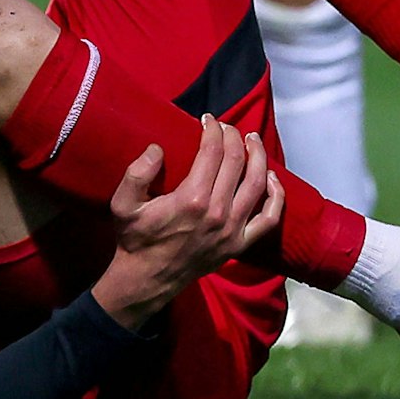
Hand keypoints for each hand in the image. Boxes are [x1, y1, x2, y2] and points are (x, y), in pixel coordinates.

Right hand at [90, 116, 284, 330]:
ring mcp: (232, 229)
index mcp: (191, 199)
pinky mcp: (239, 244)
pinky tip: (272, 178)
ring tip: (252, 140)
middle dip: (234, 136)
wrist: (146, 279)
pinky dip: (276, 196)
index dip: (212, 129)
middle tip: (227, 126)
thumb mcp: (123, 204)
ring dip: (258, 156)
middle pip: (236, 161)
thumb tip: (157, 148)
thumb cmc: (135, 239)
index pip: (212, 152)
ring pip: (257, 183)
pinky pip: (269, 218)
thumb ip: (137, 173)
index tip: (207, 119)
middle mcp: (217, 212)